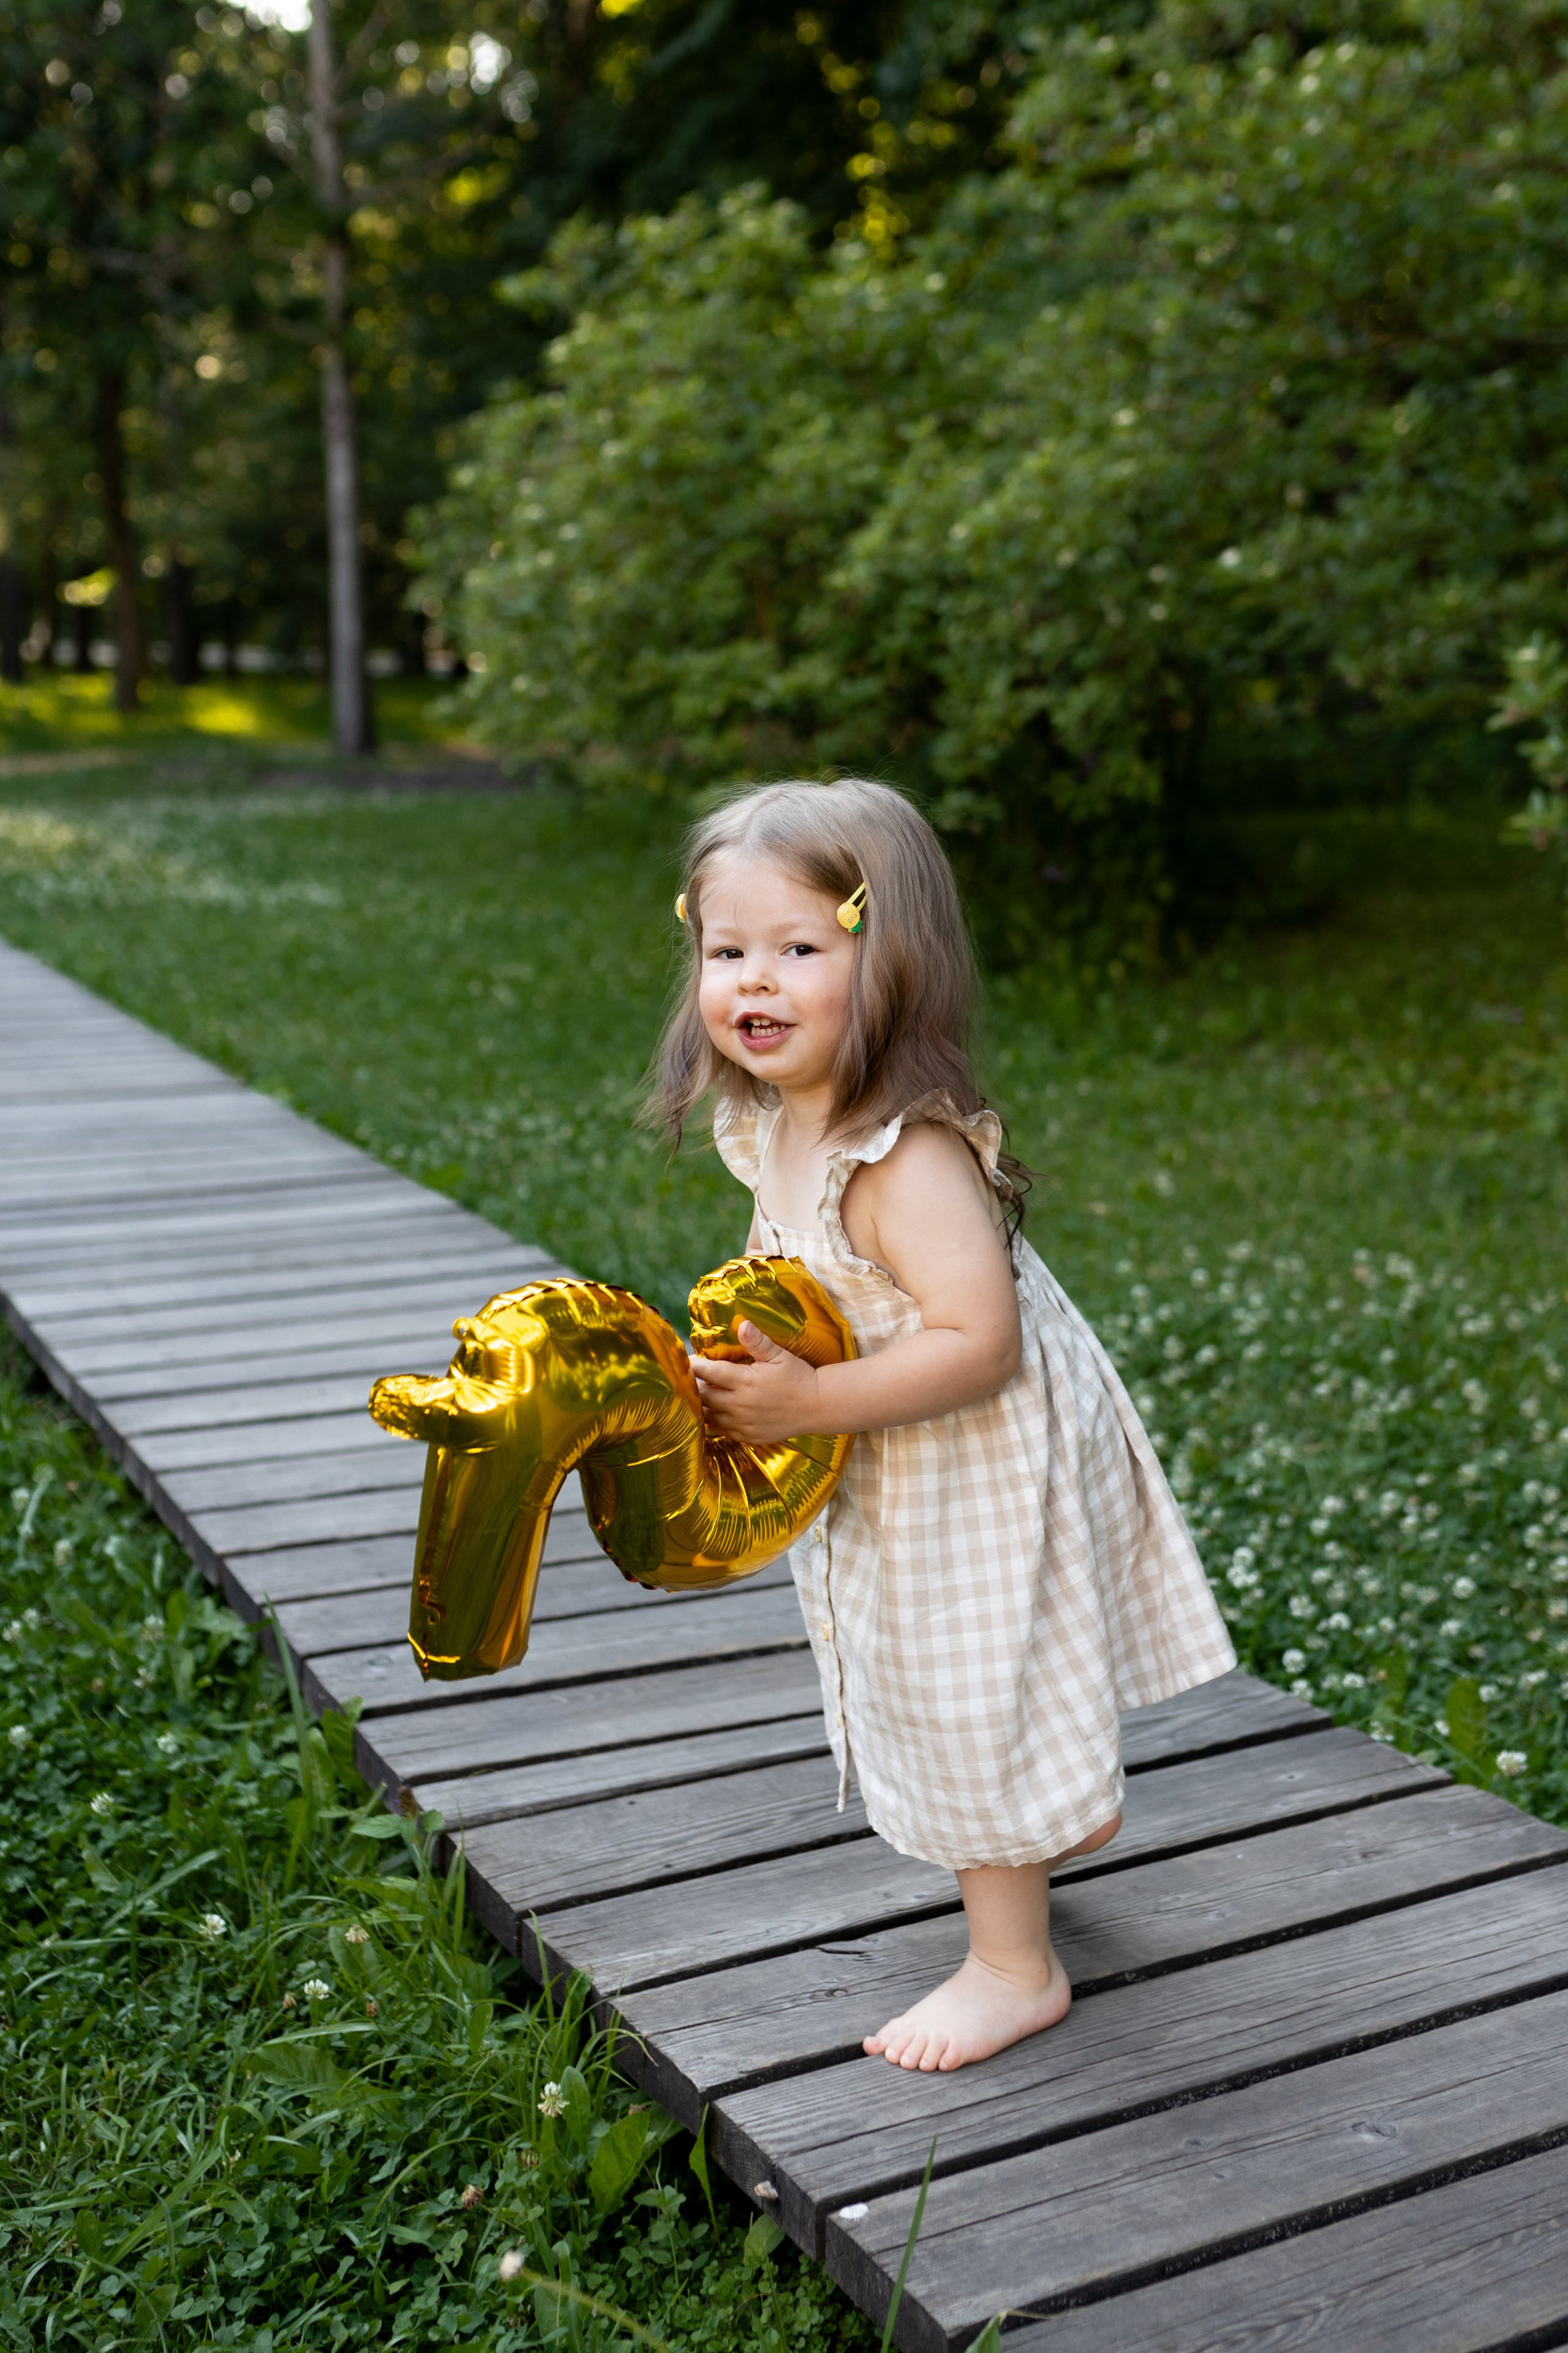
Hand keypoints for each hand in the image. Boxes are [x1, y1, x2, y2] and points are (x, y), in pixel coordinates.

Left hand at [691, 1320, 824, 1444]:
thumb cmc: (797, 1376)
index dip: (694, 1366)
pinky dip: (716, 1421)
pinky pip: (722, 1431)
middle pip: (704, 1396)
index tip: (688, 1361)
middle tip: (695, 1378)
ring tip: (704, 1394)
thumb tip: (742, 1324)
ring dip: (704, 1405)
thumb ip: (756, 1341)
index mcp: (745, 1381)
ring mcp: (743, 1424)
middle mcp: (740, 1405)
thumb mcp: (778, 1355)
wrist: (818, 1406)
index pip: (708, 1373)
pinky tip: (718, 1411)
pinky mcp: (748, 1436)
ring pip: (709, 1416)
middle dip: (697, 1386)